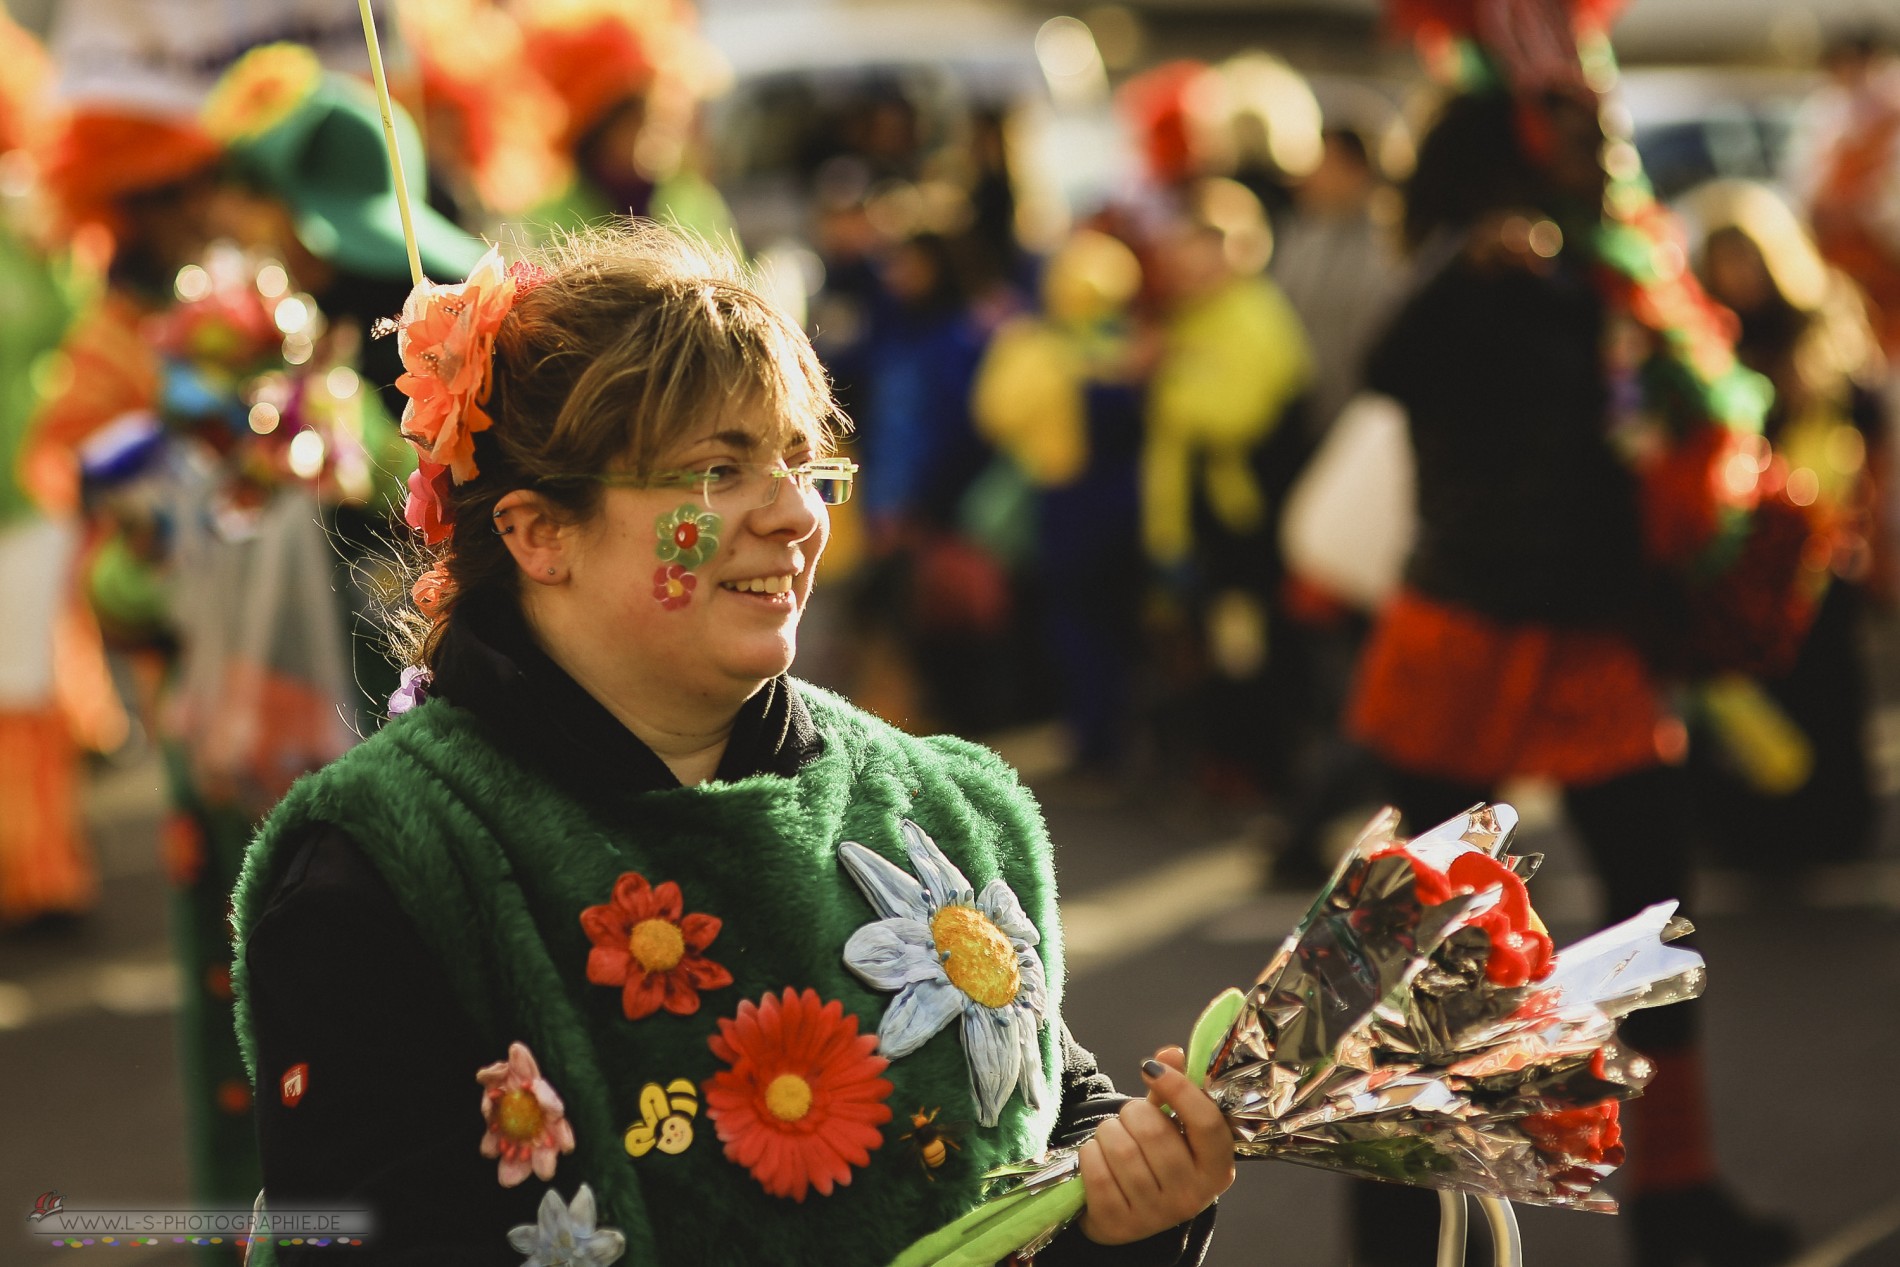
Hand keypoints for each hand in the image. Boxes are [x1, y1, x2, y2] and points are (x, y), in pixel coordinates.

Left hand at [1074, 1046, 1236, 1245]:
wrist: (1128, 1212)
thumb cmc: (1157, 1159)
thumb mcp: (1173, 1126)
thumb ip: (1174, 1088)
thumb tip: (1169, 1053)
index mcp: (1218, 1168)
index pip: (1206, 1122)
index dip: (1178, 1089)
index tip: (1151, 1069)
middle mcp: (1193, 1197)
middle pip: (1154, 1132)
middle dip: (1132, 1113)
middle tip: (1131, 1118)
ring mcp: (1155, 1215)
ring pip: (1122, 1149)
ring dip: (1108, 1133)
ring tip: (1114, 1139)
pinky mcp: (1119, 1224)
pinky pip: (1096, 1171)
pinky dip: (1090, 1154)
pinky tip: (1099, 1159)